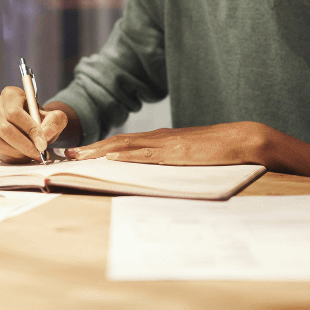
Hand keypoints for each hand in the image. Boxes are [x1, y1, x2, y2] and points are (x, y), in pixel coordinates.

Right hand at [0, 86, 67, 162]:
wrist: (33, 126)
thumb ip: (54, 122)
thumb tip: (44, 135)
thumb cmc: (43, 120)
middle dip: (23, 145)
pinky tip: (23, 155)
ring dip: (16, 151)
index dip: (28, 130)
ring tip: (31, 154)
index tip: (42, 145)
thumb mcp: (55, 117)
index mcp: (11, 94)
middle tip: (38, 154)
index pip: (15, 113)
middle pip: (4, 128)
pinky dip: (10, 155)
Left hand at [63, 122, 268, 165]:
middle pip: (117, 142)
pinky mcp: (176, 152)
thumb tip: (149, 171)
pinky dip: (126, 155)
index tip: (78, 153)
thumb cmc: (217, 151)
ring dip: (100, 151)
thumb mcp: (187, 156)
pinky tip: (111, 158)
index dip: (98, 148)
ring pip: (126, 146)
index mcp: (160, 139)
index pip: (123, 143)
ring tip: (79, 157)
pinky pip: (146, 153)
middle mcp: (158, 138)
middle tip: (67, 155)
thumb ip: (168, 160)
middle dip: (91, 149)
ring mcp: (166, 144)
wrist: (242, 139)